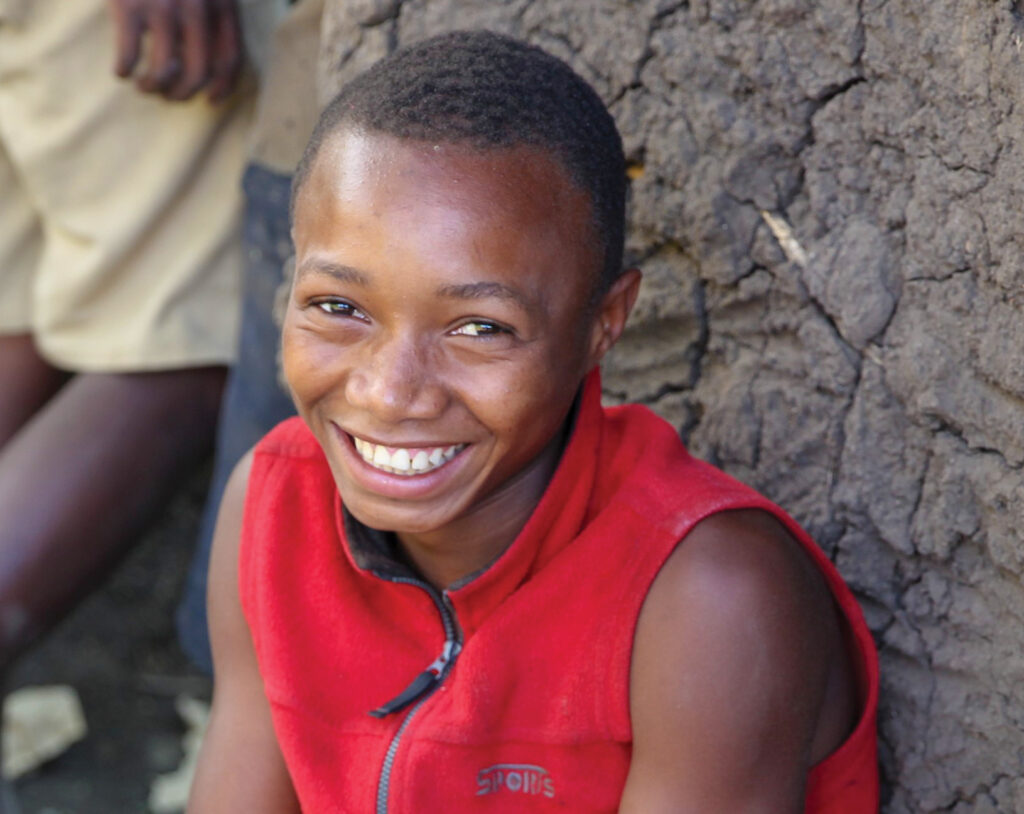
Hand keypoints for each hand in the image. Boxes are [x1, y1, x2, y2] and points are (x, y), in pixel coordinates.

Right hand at [108, 0, 242, 101]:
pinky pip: (129, 55)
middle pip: (199, 73)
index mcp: (221, 3)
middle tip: (166, 94)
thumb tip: (206, 66)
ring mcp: (164, 7)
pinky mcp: (130, 6)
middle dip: (182, 93)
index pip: (230, 59)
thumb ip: (212, 13)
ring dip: (153, 87)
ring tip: (143, 84)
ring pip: (165, 72)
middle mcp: (197, 9)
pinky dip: (124, 70)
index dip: (222, 88)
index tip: (210, 100)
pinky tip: (120, 70)